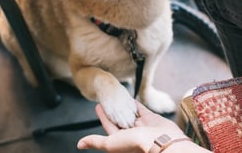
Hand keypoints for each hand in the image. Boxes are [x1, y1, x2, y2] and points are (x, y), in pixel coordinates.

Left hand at [77, 101, 193, 152]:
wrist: (161, 140)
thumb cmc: (136, 145)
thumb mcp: (111, 143)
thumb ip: (97, 141)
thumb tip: (80, 144)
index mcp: (120, 141)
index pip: (109, 126)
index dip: (103, 116)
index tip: (98, 105)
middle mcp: (131, 134)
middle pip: (119, 120)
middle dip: (113, 111)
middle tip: (107, 99)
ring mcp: (141, 126)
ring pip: (130, 114)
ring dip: (124, 107)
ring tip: (117, 97)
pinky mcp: (151, 119)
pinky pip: (141, 110)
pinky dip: (136, 105)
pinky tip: (131, 99)